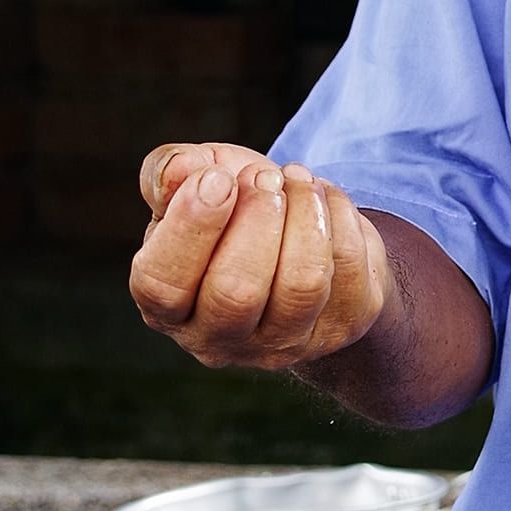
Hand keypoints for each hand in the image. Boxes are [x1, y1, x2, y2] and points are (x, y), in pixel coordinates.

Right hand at [130, 141, 391, 372]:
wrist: (293, 234)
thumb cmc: (229, 208)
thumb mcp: (191, 181)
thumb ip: (170, 171)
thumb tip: (182, 168)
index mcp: (164, 307)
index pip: (162, 284)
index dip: (192, 226)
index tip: (218, 178)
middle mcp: (218, 339)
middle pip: (237, 292)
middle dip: (257, 217)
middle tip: (264, 175)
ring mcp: (283, 343)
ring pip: (301, 285)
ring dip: (303, 214)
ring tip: (296, 179)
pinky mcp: (340, 326)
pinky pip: (349, 268)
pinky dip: (339, 215)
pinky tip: (323, 197)